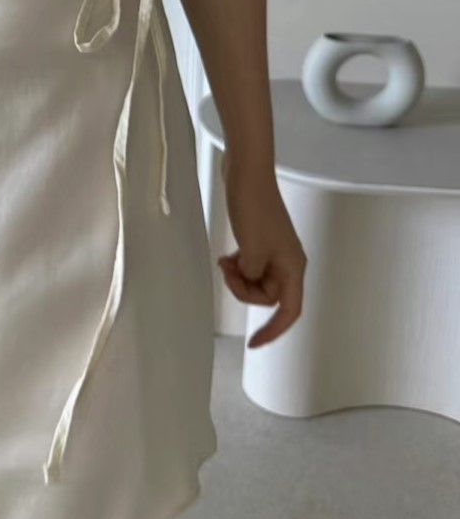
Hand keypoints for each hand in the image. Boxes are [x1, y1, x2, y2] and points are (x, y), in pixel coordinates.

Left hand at [218, 158, 306, 347]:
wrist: (247, 174)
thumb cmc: (254, 208)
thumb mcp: (252, 251)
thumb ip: (252, 277)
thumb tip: (249, 279)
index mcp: (293, 267)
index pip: (288, 311)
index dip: (273, 331)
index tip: (254, 344)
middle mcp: (288, 262)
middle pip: (267, 296)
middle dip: (244, 289)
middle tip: (228, 270)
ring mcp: (275, 251)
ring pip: (256, 281)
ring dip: (238, 276)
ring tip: (226, 260)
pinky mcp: (261, 240)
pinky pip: (250, 265)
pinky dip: (238, 265)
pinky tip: (228, 255)